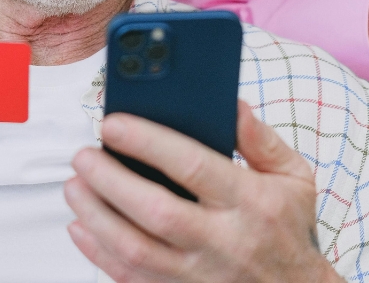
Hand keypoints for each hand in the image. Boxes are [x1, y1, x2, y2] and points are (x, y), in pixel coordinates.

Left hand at [65, 101, 340, 282]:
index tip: (113, 123)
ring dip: (97, 216)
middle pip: (156, 211)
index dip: (148, 142)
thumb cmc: (289, 229)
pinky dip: (99, 255)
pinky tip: (81, 227)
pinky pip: (131, 280)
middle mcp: (223, 240)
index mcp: (250, 201)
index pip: (193, 165)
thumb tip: (232, 104)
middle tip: (83, 155)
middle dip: (110, 180)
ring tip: (75, 185)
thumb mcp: (293, 177)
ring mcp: (200, 275)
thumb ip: (260, 139)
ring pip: (136, 250)